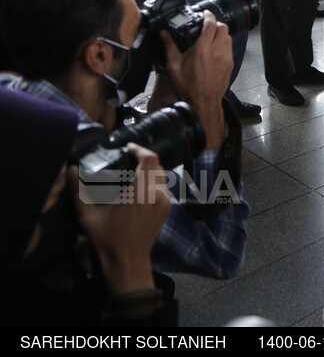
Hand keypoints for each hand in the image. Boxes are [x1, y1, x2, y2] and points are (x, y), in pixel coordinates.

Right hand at [70, 143, 170, 294]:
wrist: (128, 261)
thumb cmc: (107, 238)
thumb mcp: (88, 215)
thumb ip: (79, 190)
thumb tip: (71, 169)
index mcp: (140, 192)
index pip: (150, 159)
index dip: (141, 149)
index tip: (129, 147)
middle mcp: (157, 193)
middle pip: (158, 165)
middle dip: (145, 158)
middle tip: (129, 157)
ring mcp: (165, 201)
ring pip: (163, 175)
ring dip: (151, 169)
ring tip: (134, 170)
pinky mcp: (168, 209)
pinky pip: (164, 187)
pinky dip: (155, 181)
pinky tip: (141, 185)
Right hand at [157, 11, 231, 149]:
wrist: (203, 101)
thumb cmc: (187, 85)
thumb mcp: (174, 65)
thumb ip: (170, 46)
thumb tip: (164, 33)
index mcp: (202, 49)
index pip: (210, 24)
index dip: (208, 15)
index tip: (205, 13)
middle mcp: (217, 51)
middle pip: (223, 27)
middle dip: (215, 24)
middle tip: (207, 26)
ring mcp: (226, 58)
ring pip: (228, 37)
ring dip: (221, 33)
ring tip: (211, 37)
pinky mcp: (230, 64)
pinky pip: (230, 47)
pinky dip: (224, 44)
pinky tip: (215, 49)